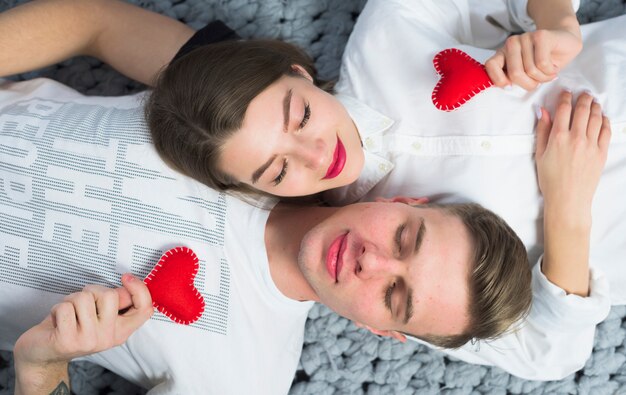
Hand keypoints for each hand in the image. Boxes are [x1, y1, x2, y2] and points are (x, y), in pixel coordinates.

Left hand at [13, 274, 152, 368]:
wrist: (43, 352)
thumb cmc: (72, 327)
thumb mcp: (98, 315)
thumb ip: (116, 302)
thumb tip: (128, 286)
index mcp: (121, 331)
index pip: (145, 310)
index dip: (140, 289)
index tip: (126, 278)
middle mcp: (109, 337)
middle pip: (110, 295)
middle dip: (92, 290)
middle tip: (82, 303)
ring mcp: (89, 340)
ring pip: (84, 298)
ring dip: (71, 299)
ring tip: (68, 313)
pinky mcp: (68, 341)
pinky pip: (65, 308)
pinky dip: (57, 308)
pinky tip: (57, 321)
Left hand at [485, 28, 581, 90]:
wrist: (565, 43)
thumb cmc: (543, 62)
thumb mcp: (524, 74)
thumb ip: (512, 78)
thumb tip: (508, 86)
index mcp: (502, 53)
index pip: (490, 65)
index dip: (500, 80)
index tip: (511, 86)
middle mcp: (511, 43)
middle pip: (515, 74)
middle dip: (529, 83)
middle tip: (538, 80)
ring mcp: (525, 37)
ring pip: (531, 70)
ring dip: (543, 77)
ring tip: (547, 71)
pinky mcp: (541, 35)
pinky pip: (542, 64)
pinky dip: (550, 71)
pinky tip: (553, 67)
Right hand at [535, 91, 610, 219]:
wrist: (568, 199)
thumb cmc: (550, 179)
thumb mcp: (540, 154)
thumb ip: (542, 131)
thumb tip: (543, 112)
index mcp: (558, 137)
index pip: (564, 109)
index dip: (565, 97)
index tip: (566, 93)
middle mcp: (576, 138)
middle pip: (583, 110)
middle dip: (583, 98)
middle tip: (583, 94)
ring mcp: (591, 145)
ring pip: (596, 117)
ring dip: (595, 107)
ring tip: (593, 102)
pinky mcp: (601, 152)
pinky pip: (606, 130)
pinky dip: (605, 121)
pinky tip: (602, 118)